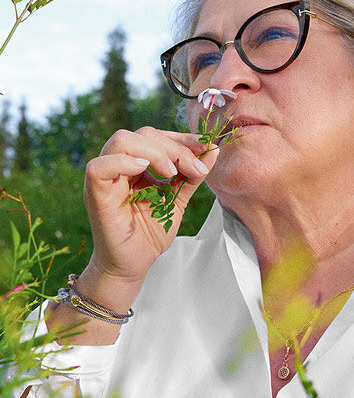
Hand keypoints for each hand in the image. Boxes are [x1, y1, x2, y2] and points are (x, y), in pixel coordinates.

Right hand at [84, 127, 217, 283]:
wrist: (135, 264)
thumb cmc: (151, 232)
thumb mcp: (179, 199)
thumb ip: (192, 175)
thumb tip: (213, 148)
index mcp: (137, 163)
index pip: (157, 136)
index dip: (182, 138)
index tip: (206, 147)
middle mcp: (119, 165)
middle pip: (143, 134)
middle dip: (174, 147)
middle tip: (195, 168)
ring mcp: (106, 177)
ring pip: (121, 141)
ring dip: (154, 152)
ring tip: (171, 173)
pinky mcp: (95, 193)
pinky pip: (99, 167)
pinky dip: (122, 163)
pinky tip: (144, 171)